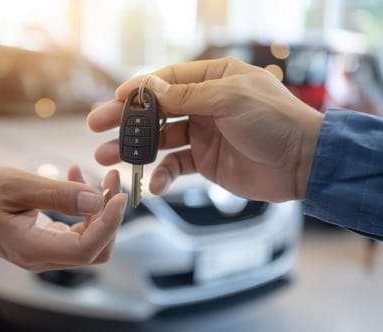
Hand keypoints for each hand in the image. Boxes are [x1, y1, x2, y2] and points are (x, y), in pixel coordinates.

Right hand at [0, 166, 126, 271]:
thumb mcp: (17, 186)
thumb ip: (58, 195)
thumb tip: (96, 200)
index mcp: (34, 248)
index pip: (86, 248)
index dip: (109, 224)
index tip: (118, 195)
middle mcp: (43, 258)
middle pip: (95, 249)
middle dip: (110, 215)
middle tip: (111, 179)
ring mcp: (46, 253)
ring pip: (90, 240)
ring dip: (100, 209)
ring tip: (94, 174)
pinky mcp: (47, 243)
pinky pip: (77, 231)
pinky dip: (84, 208)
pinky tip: (75, 179)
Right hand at [88, 57, 323, 201]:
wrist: (303, 163)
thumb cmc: (274, 121)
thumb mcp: (228, 99)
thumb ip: (185, 97)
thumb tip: (148, 89)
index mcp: (212, 80)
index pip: (166, 81)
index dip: (138, 91)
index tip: (114, 101)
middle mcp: (204, 105)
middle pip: (156, 111)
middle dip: (126, 120)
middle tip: (96, 127)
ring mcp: (203, 134)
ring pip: (160, 140)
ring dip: (135, 149)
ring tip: (107, 157)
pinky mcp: (205, 162)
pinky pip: (176, 167)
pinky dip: (163, 175)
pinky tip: (153, 183)